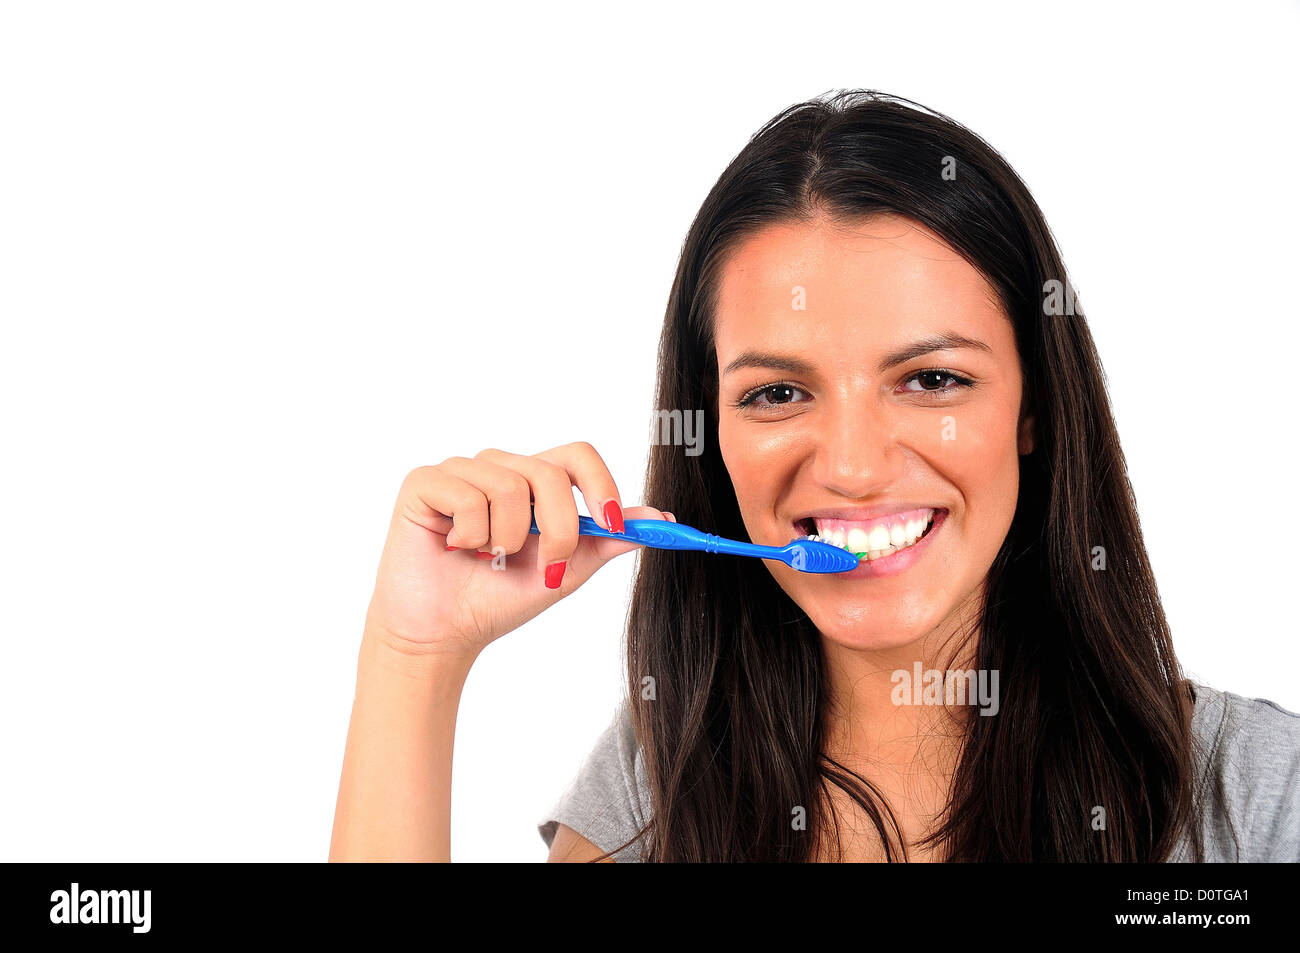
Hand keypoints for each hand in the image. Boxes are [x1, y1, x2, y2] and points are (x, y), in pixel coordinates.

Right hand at [363, 442, 672, 661]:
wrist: (443, 635)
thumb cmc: (496, 600)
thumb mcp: (565, 572)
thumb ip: (606, 540)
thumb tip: (661, 518)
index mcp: (532, 482)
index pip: (577, 455)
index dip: (600, 484)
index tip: (612, 522)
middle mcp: (498, 467)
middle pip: (549, 472)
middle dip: (558, 530)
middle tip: (544, 565)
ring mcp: (461, 471)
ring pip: (509, 486)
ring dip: (506, 540)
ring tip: (486, 557)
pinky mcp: (425, 482)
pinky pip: (468, 496)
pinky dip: (471, 536)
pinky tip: (455, 548)